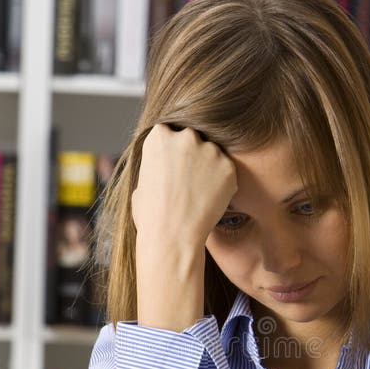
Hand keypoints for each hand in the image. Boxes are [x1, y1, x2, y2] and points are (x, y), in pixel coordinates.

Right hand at [132, 125, 237, 330]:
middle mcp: (185, 136)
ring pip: (213, 154)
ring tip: (199, 195)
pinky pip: (227, 172)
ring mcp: (209, 150)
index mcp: (159, 136)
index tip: (175, 166)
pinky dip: (223, 184)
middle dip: (192, 155)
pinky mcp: (228, 167)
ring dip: (209, 169)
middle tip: (189, 182)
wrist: (172, 235)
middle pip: (194, 139)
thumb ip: (156, 166)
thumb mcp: (141, 182)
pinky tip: (210, 200)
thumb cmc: (151, 215)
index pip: (171, 132)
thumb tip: (163, 167)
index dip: (174, 151)